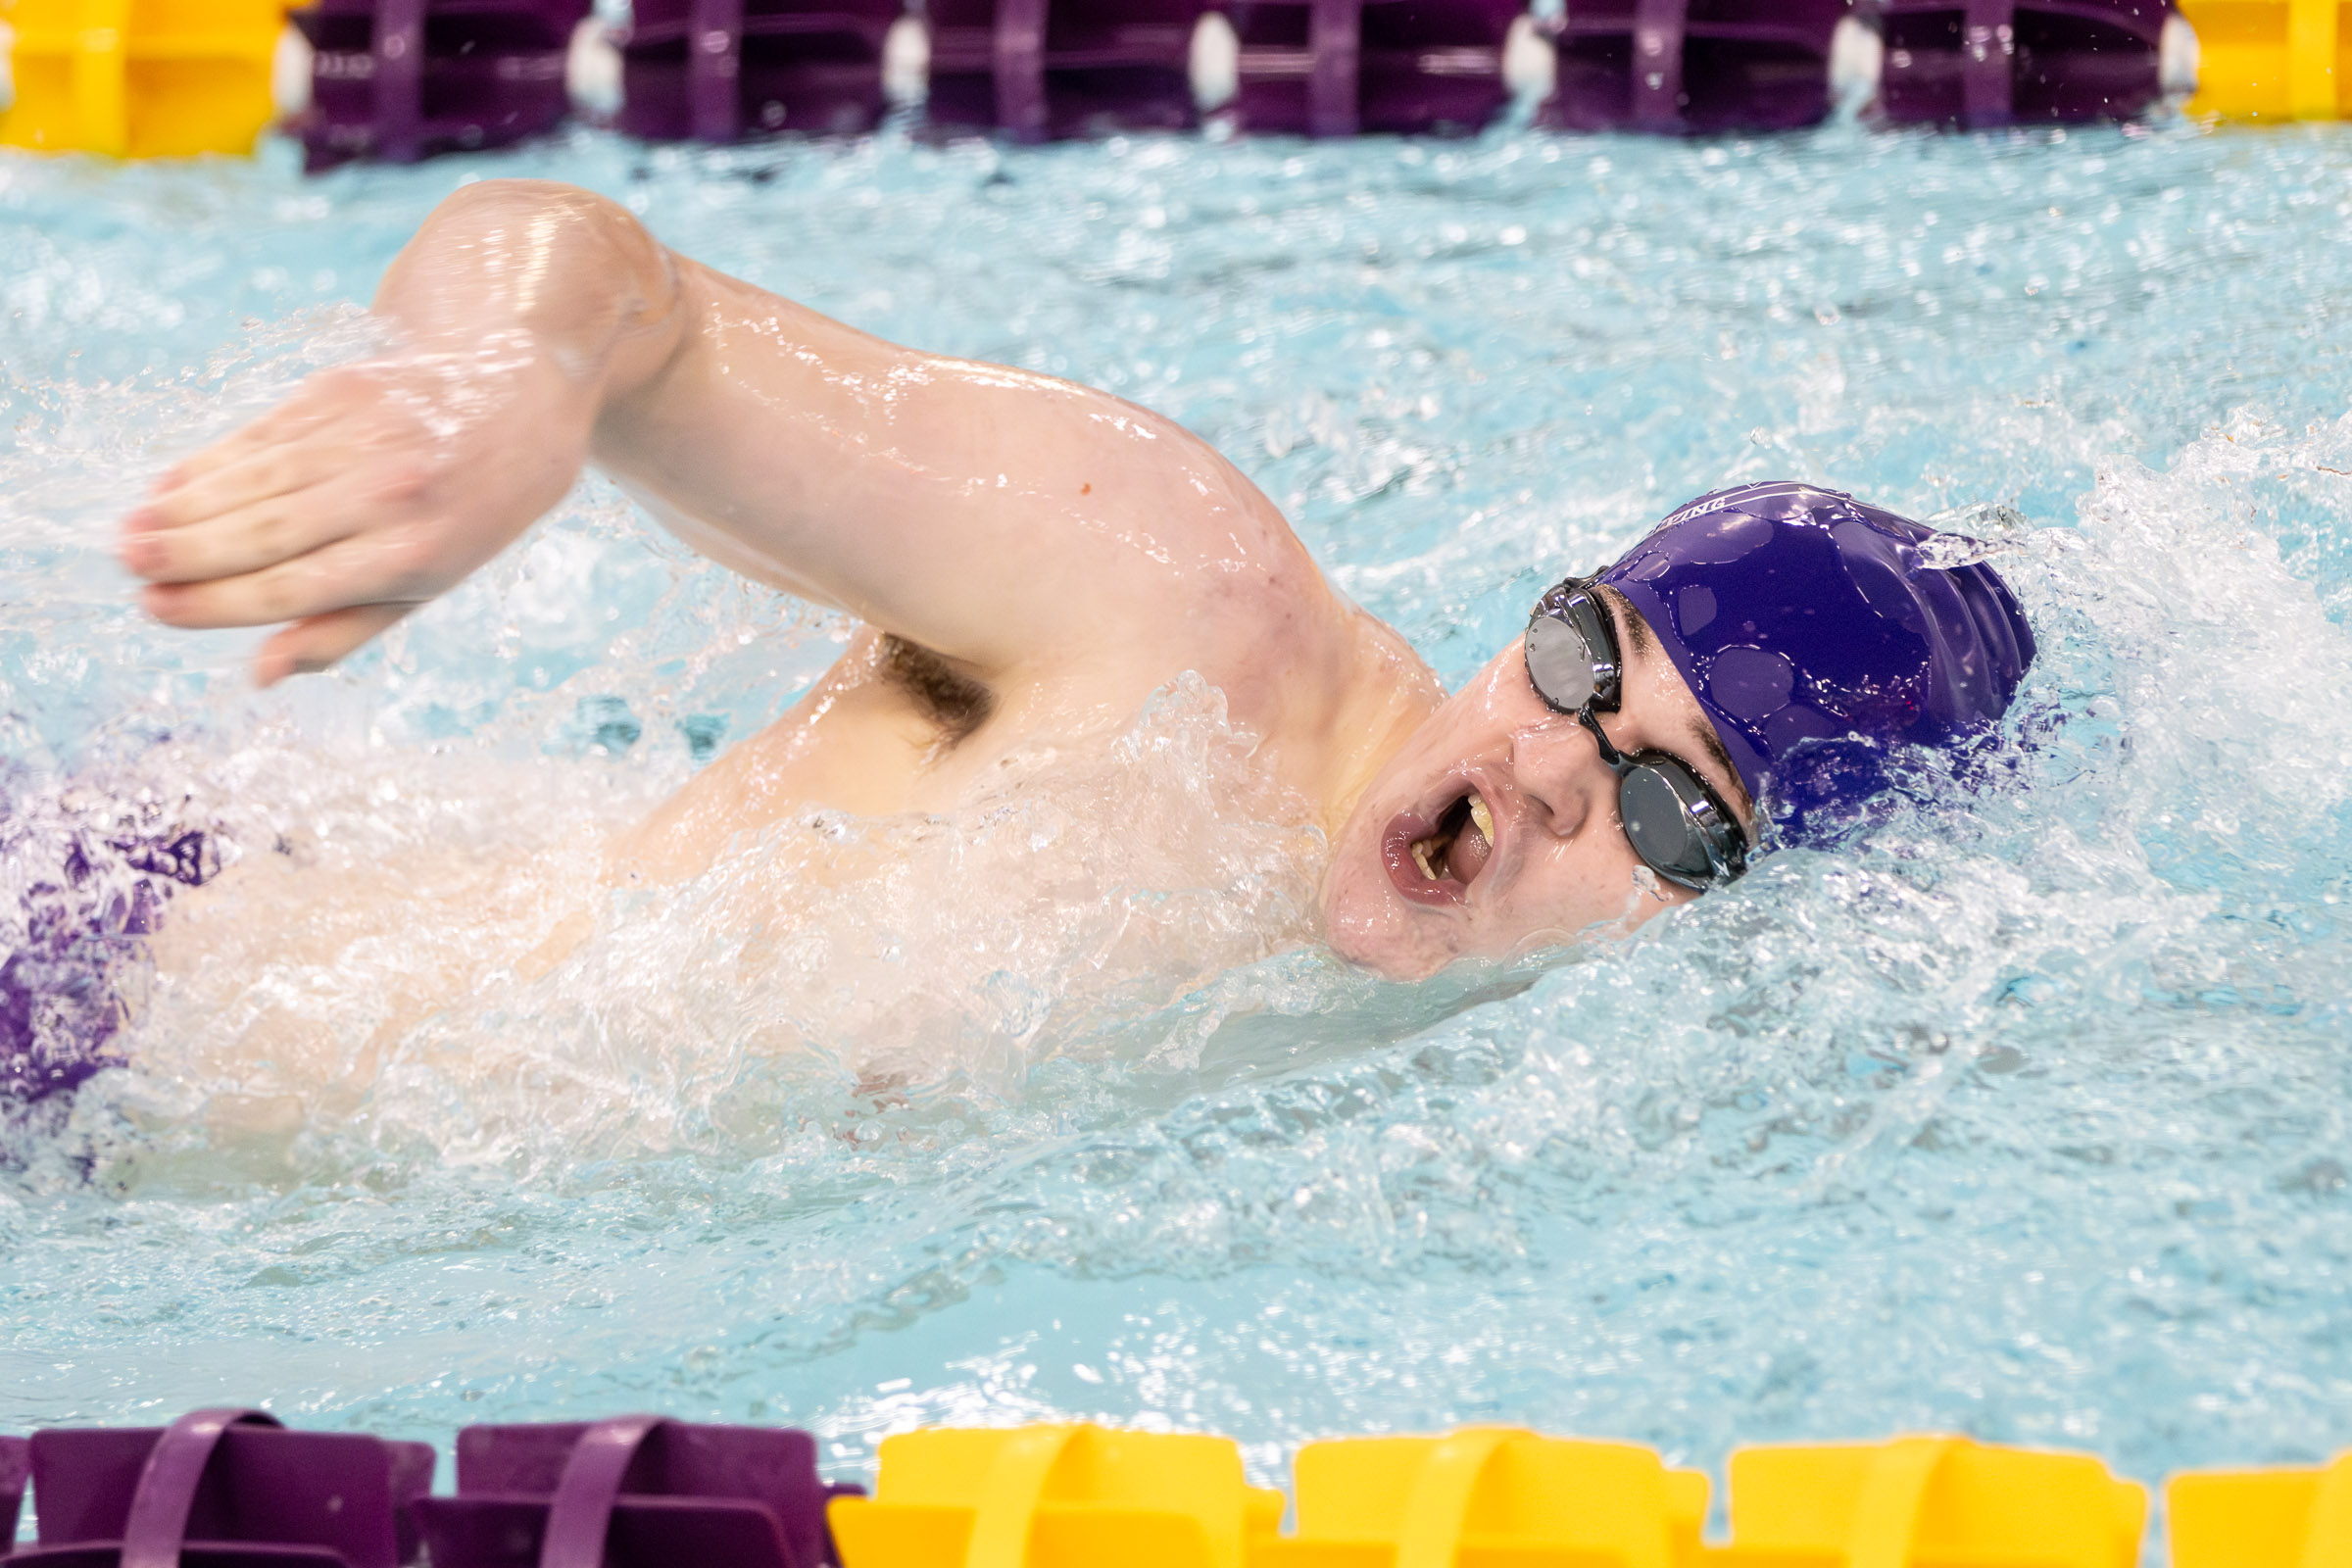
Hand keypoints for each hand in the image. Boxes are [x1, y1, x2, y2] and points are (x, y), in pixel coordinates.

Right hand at [119, 342, 591, 685]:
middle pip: (263, 533)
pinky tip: (168, 484)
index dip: (217, 603)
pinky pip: (260, 436)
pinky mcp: (341, 390)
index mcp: (413, 555)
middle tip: (126, 570)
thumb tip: (258, 675)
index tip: (156, 608)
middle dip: (185, 555)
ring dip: (182, 510)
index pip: (294, 588)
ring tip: (130, 535)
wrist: (517, 393)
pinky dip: (210, 462)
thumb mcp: (429, 582)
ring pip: (253, 482)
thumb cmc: (468, 510)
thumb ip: (343, 629)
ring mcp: (363, 437)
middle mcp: (387, 494)